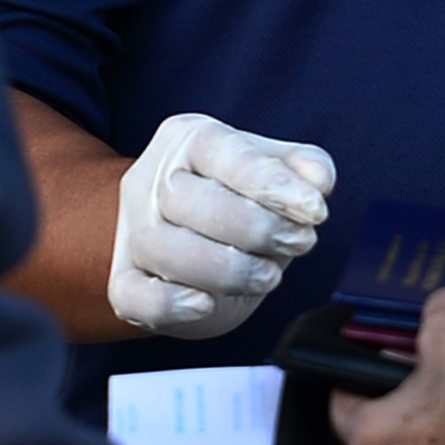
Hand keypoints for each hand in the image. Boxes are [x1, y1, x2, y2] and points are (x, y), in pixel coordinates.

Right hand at [111, 113, 335, 336]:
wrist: (195, 242)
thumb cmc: (240, 201)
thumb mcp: (276, 173)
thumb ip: (305, 168)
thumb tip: (319, 180)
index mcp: (188, 140)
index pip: (222, 152)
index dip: (271, 182)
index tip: (315, 209)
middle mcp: (150, 180)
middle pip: (184, 200)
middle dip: (253, 228)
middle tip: (298, 243)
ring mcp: (133, 232)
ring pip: (163, 249)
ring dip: (226, 269)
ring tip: (269, 275)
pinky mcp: (125, 281)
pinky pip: (134, 296)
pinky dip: (169, 304)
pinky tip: (205, 304)